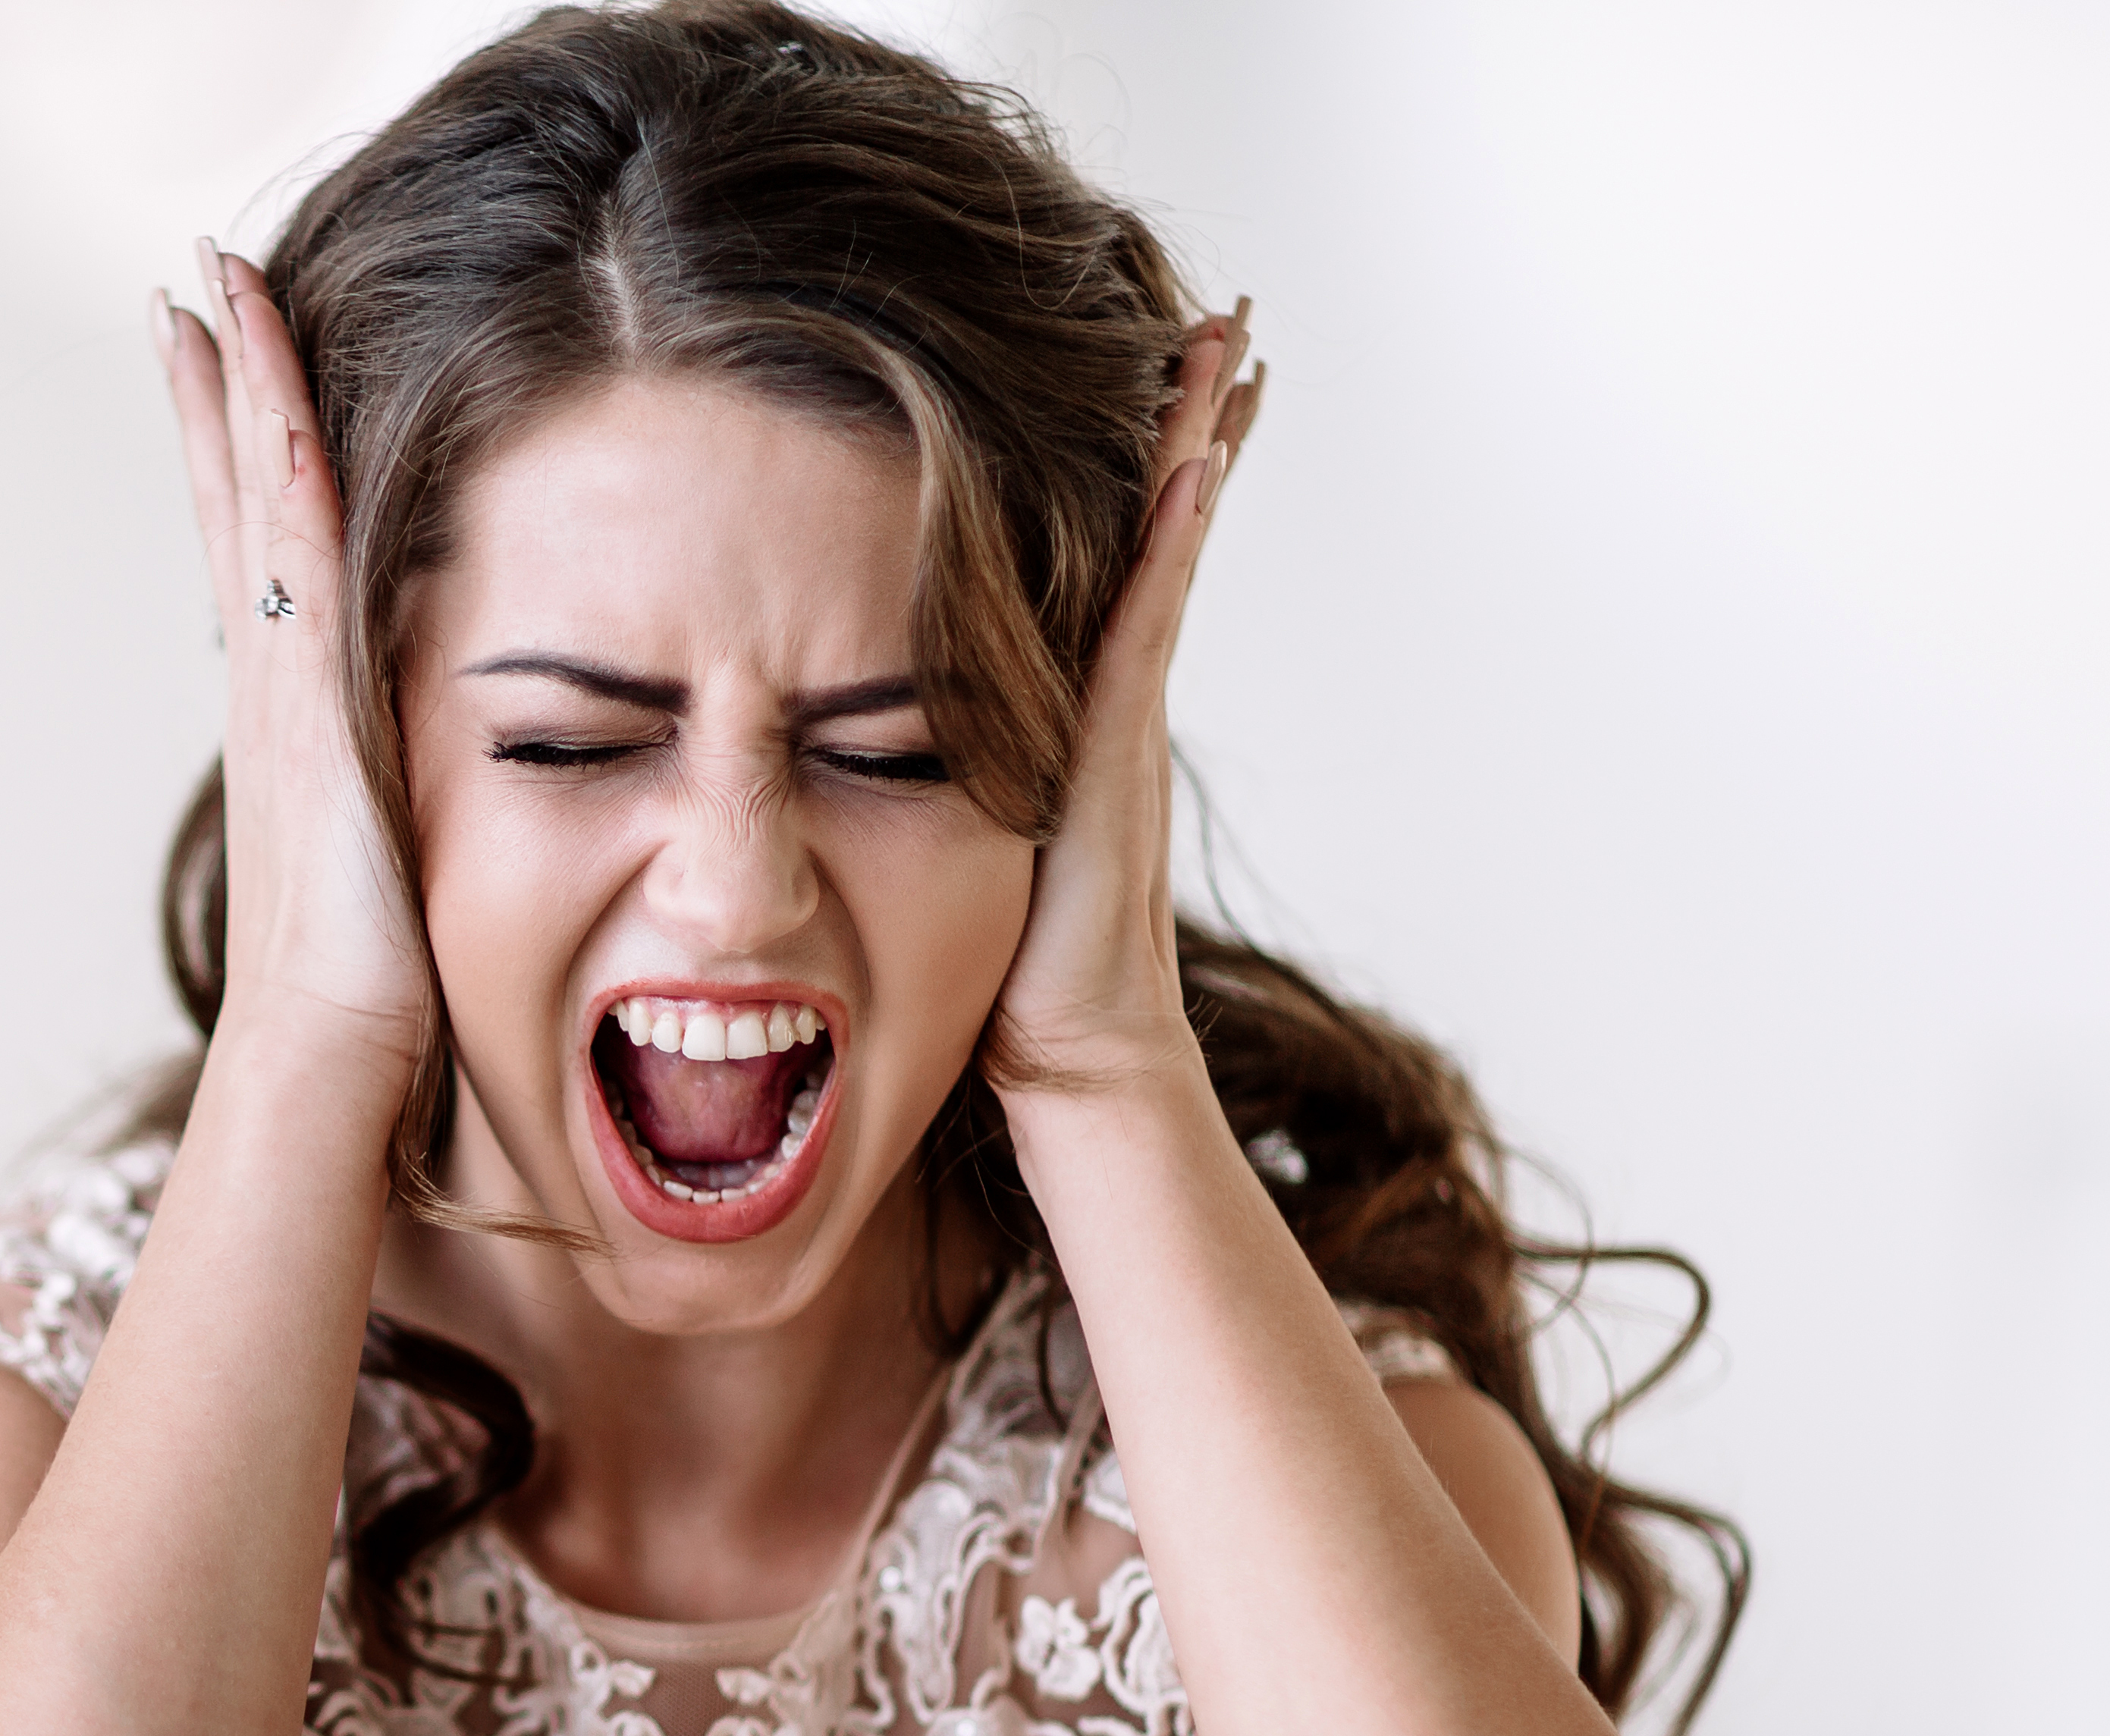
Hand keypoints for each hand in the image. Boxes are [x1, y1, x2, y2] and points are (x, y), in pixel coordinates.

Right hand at [154, 247, 434, 1070]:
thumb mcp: (389, 863)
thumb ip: (396, 803)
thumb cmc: (365, 1000)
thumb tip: (421, 786)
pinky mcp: (305, 707)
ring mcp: (276, 690)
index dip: (241, 454)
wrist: (330, 1060)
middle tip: (191, 278)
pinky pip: (292, 558)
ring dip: (237, 388)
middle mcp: (268, 687)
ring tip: (211, 285)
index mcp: (291, 718)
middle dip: (215, 387)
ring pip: (251, 502)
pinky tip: (277, 390)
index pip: (259, 553)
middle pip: (231, 501)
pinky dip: (279, 465)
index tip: (223, 357)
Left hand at [988, 305, 1266, 1092]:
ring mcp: (1128, 713)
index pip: (1118, 551)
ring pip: (1170, 548)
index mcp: (1078, 700)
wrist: (1061, 1043)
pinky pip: (1147, 619)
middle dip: (1193, 419)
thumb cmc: (1004, 959)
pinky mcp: (1119, 747)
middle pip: (1164, 523)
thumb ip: (948, 758)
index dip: (1145, 461)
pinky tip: (1193, 465)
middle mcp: (1117, 691)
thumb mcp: (963, 824)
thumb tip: (881, 719)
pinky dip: (1170, 540)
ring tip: (1228, 348)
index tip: (1166, 372)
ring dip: (1198, 444)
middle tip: (1225, 318)